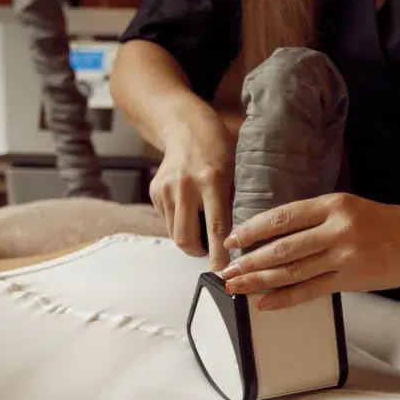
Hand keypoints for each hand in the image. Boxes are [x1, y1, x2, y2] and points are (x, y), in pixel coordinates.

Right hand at [150, 104, 234, 270]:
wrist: (185, 127)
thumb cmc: (218, 148)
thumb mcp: (237, 170)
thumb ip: (237, 201)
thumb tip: (245, 239)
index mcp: (212, 180)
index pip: (217, 227)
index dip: (219, 255)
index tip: (223, 273)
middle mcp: (185, 185)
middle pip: (185, 238)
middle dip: (198, 253)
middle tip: (210, 252)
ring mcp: (166, 188)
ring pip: (175, 233)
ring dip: (189, 238)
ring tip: (202, 226)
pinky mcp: (155, 191)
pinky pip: (167, 220)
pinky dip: (179, 223)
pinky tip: (190, 207)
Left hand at [219, 193, 399, 309]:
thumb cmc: (389, 225)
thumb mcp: (351, 210)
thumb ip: (318, 222)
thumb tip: (277, 240)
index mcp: (333, 204)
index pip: (282, 217)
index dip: (252, 230)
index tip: (232, 240)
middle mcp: (336, 227)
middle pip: (281, 246)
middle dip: (249, 261)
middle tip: (226, 271)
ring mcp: (345, 255)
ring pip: (291, 270)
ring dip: (259, 281)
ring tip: (236, 288)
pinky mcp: (353, 279)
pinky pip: (310, 291)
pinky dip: (284, 299)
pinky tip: (264, 303)